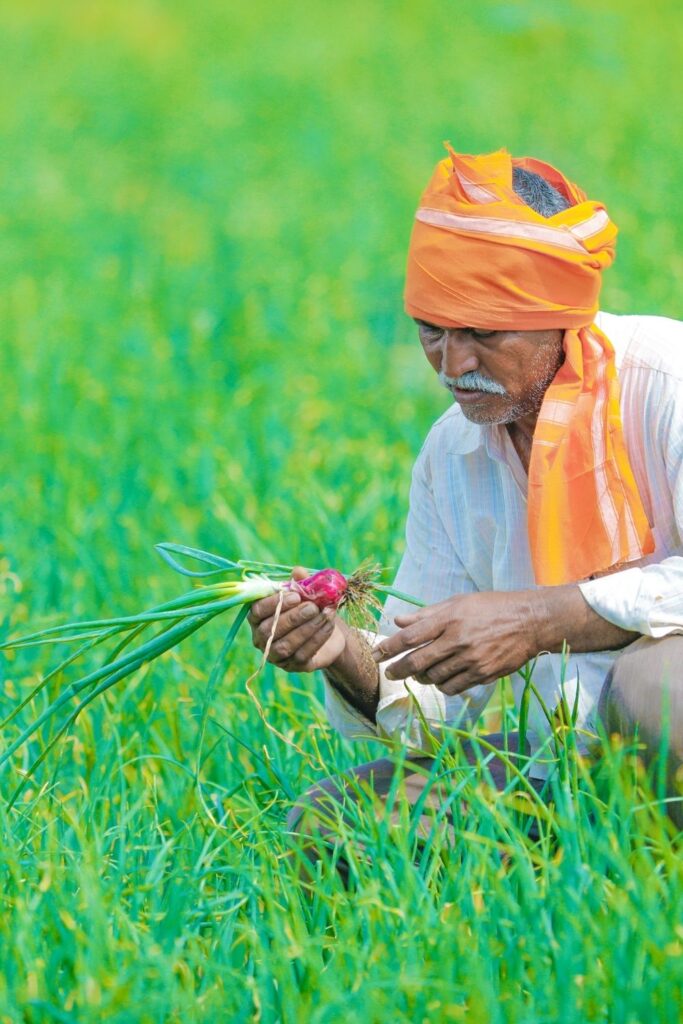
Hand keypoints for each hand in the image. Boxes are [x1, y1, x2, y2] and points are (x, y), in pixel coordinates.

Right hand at [247, 567, 345, 672]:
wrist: (328, 628)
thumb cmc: (309, 606)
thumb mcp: (306, 592)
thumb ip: (300, 582)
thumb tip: (298, 571)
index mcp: (258, 617)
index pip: (257, 612)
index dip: (274, 603)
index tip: (295, 595)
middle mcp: (261, 639)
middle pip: (270, 630)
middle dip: (292, 617)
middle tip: (312, 607)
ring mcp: (276, 655)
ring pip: (286, 645)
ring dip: (306, 629)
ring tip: (323, 614)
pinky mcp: (293, 666)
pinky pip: (303, 654)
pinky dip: (317, 638)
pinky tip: (329, 624)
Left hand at [372, 590, 537, 694]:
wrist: (529, 622)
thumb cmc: (492, 608)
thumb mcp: (458, 603)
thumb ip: (427, 614)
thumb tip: (399, 621)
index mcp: (449, 618)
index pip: (410, 636)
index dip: (389, 647)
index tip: (376, 654)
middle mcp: (458, 639)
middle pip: (417, 661)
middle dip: (398, 670)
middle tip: (390, 673)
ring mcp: (471, 659)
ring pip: (434, 677)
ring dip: (421, 677)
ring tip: (418, 673)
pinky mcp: (483, 674)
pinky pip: (453, 687)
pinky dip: (442, 685)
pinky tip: (441, 679)